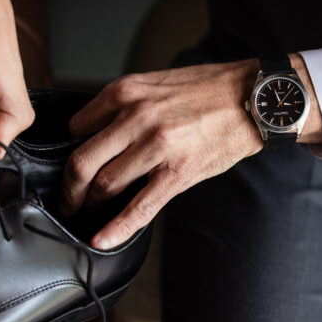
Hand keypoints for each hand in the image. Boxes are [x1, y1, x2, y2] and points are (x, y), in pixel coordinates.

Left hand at [60, 59, 264, 249]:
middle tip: (67, 200)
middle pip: (81, 162)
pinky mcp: (178, 173)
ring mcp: (156, 147)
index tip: (70, 164)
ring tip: (86, 215)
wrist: (255, 98)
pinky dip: (116, 228)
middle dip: (68, 188)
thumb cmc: (209, 89)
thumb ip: (125, 104)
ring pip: (104, 185)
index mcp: (126, 91)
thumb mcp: (156, 81)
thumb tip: (98, 131)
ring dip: (88, 206)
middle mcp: (135, 117)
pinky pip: (139, 208)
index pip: (76, 127)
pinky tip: (101, 239)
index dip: (68, 150)